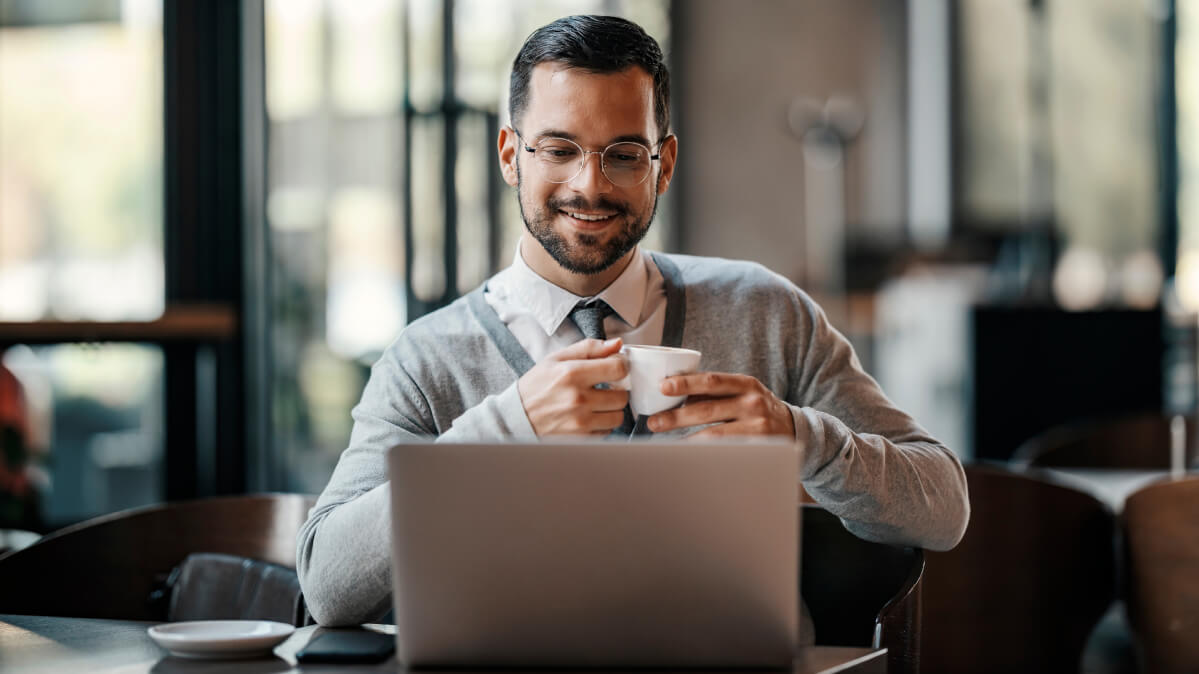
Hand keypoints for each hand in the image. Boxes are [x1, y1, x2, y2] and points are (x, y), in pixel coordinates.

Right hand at [518, 338, 629, 436]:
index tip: (614, 367)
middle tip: (604, 387)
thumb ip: (589, 348)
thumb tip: (617, 344)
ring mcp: (580, 421)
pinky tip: (589, 415)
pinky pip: (607, 431)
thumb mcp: (557, 359)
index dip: (620, 365)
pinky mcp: (580, 438)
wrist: (517, 416)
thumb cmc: (536, 385)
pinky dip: (602, 423)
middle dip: (617, 389)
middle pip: (622, 395)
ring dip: (611, 409)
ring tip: (597, 402)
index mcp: (572, 374)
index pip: (618, 368)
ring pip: (618, 416)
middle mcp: (578, 399)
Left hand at [646, 372, 795, 438]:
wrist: (794, 428)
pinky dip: (705, 452)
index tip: (663, 387)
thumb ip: (713, 392)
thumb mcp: (741, 392)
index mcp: (745, 383)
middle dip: (677, 416)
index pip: (712, 380)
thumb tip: (673, 394)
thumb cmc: (756, 407)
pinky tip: (688, 454)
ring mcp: (757, 426)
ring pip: (715, 434)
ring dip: (685, 438)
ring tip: (664, 441)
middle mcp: (753, 402)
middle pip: (708, 409)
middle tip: (654, 421)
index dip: (687, 383)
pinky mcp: (758, 447)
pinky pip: (726, 451)